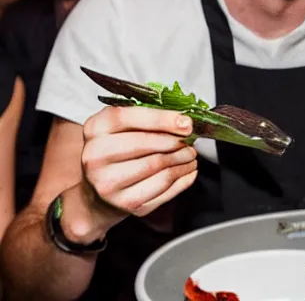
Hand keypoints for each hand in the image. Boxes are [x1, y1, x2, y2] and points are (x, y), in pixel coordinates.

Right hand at [82, 106, 197, 218]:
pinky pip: (164, 188)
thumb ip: (146, 118)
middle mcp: (96, 156)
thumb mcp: (121, 127)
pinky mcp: (127, 203)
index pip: (128, 118)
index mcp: (96, 129)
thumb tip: (182, 121)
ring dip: (182, 158)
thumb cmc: (116, 151)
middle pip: (145, 143)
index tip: (185, 122)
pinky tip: (187, 169)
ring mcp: (109, 183)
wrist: (99, 191)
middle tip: (189, 139)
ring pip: (158, 166)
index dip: (161, 119)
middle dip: (175, 140)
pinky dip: (183, 177)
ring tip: (189, 153)